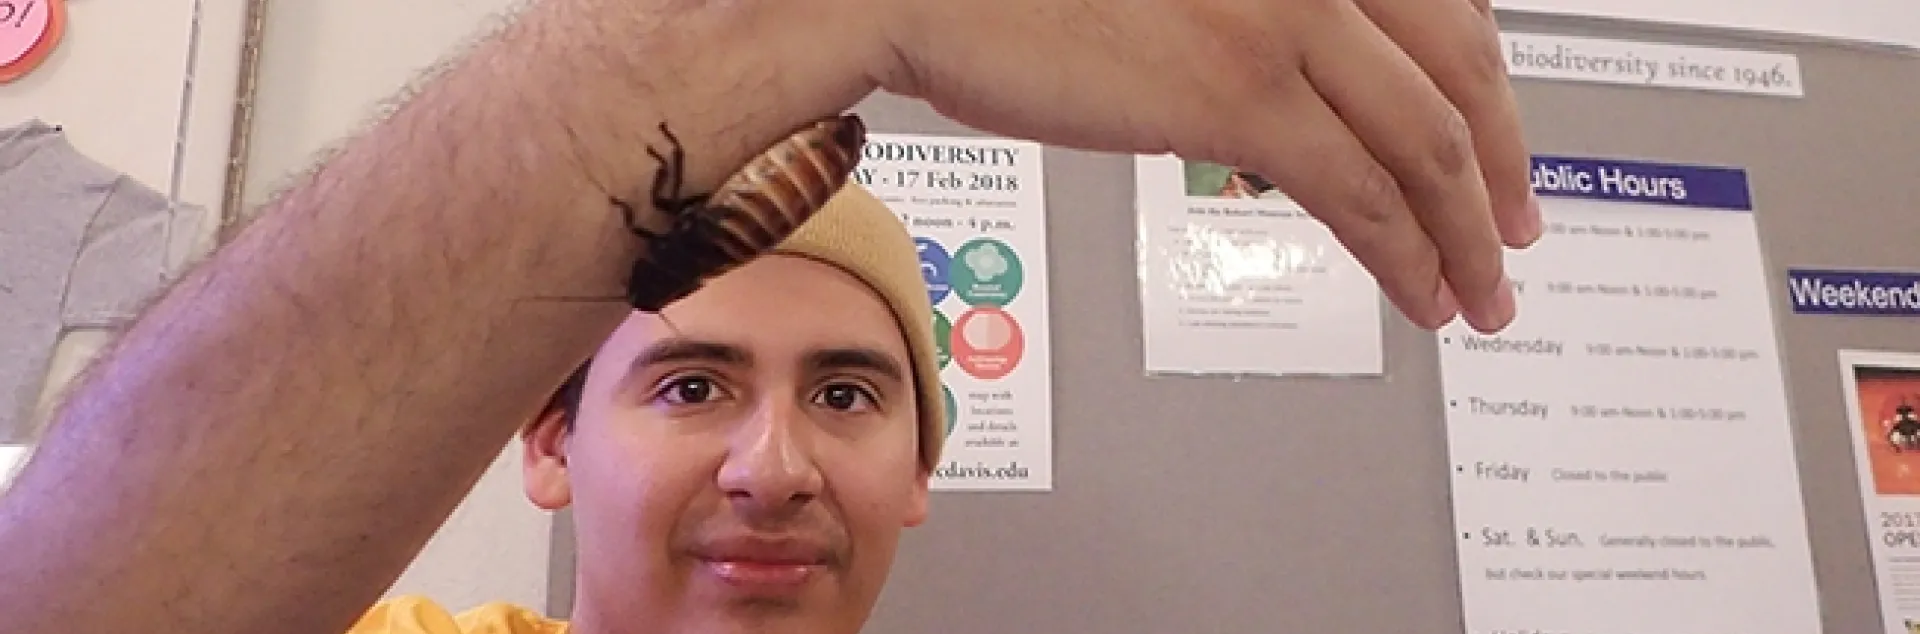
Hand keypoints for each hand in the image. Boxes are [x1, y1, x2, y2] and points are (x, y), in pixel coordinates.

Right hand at [861, 0, 1540, 332]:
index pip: (1443, 12)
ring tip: (1475, 290)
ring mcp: (1282, 19)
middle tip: (1511, 232)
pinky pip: (1358, 191)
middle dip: (1498, 170)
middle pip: (1455, 75)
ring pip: (1422, 144)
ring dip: (1462, 232)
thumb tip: (1307, 90)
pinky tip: (1418, 290)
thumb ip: (1258, 20)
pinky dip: (1406, 253)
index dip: (1487, 94)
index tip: (1500, 148)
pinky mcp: (1237, 94)